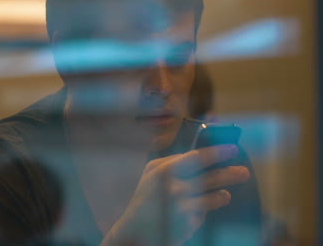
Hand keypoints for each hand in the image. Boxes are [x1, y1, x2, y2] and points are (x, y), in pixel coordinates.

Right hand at [101, 145, 249, 245]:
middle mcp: (173, 185)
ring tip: (225, 194)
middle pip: (211, 176)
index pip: (197, 157)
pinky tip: (195, 213)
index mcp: (163, 169)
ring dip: (223, 194)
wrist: (135, 231)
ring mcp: (181, 204)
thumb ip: (172, 162)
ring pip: (214, 196)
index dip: (217, 152)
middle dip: (231, 173)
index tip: (232, 149)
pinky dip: (203, 212)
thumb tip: (201, 154)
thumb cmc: (146, 200)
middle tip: (244, 172)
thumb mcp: (152, 175)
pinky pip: (204, 213)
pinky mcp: (188, 221)